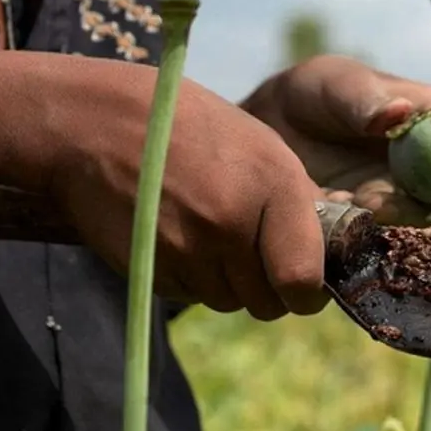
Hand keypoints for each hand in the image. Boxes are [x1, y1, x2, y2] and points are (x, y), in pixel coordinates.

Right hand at [14, 54, 328, 320]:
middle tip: (260, 259)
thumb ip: (300, 200)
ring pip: (230, 302)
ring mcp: (188, 250)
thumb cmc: (194, 130)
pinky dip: (196, 279)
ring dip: (232, 284)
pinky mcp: (152, 270)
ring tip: (216, 236)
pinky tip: (184, 238)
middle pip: (268, 302)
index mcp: (275, 186)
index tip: (307, 286)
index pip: (303, 280)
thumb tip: (330, 250)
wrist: (100, 127)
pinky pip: (192, 295)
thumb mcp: (262, 147)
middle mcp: (233, 223)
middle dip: (271, 290)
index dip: (309, 294)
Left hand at [242, 55, 430, 224]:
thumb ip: (363, 97)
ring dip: (380, 223)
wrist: (268, 128)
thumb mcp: (334, 83)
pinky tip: (323, 214)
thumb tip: (399, 112)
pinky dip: (354, 238)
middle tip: (371, 202)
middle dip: (419, 211)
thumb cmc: (313, 93)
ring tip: (336, 198)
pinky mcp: (373, 229)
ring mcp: (403, 202)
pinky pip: (378, 245)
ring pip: (415, 230)